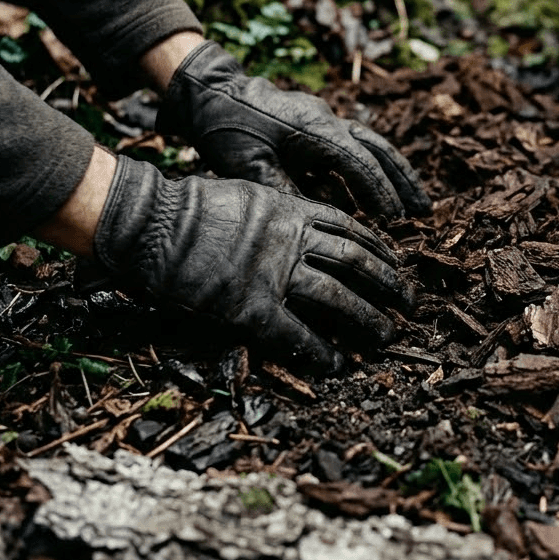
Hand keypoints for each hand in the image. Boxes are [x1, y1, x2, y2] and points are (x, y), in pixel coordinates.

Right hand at [93, 155, 411, 372]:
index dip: (379, 249)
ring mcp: (273, 274)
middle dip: (388, 284)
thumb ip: (283, 211)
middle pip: (355, 262)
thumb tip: (305, 224)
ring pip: (337, 298)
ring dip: (367, 320)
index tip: (396, 263)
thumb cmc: (191, 207)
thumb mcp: (249, 194)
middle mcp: (292, 240)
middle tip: (408, 303)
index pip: (351, 229)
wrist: (150, 221)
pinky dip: (321, 352)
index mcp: (292, 209)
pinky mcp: (249, 308)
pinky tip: (338, 365)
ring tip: (385, 336)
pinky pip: (296, 334)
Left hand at [156, 40, 430, 220]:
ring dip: (395, 174)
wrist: (211, 91)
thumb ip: (286, 193)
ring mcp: (325, 119)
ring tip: (414, 203)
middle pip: (380, 150)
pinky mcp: (317, 124)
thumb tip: (319, 222)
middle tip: (425, 212)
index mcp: (317, 130)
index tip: (396, 222)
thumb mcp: (250, 167)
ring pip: (373, 146)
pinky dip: (371, 168)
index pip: (361, 165)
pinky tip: (374, 192)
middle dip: (404, 182)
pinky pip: (355, 146)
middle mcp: (329, 121)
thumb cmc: (227, 128)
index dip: (380, 195)